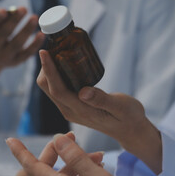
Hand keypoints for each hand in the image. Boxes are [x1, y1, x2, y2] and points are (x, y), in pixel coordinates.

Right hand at [0, 0, 44, 82]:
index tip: (4, 10)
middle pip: (4, 34)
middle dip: (14, 21)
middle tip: (24, 8)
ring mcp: (3, 57)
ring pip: (17, 43)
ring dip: (27, 30)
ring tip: (34, 18)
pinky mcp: (15, 62)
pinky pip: (26, 53)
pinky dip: (35, 44)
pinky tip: (42, 34)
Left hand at [0, 133, 103, 175]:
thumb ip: (77, 159)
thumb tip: (57, 140)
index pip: (32, 168)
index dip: (20, 152)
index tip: (9, 139)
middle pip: (46, 172)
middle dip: (57, 153)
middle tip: (72, 138)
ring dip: (74, 166)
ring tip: (99, 158)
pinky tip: (97, 173)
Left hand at [36, 50, 161, 173]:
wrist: (130, 130)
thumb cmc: (129, 116)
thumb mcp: (120, 107)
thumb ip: (102, 100)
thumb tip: (83, 92)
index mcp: (81, 111)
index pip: (57, 89)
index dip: (49, 70)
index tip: (44, 52)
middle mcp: (71, 111)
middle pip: (47, 88)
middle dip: (45, 67)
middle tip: (52, 45)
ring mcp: (70, 109)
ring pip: (50, 88)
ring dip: (49, 70)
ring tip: (57, 50)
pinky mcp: (73, 106)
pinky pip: (58, 88)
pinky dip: (56, 74)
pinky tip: (63, 62)